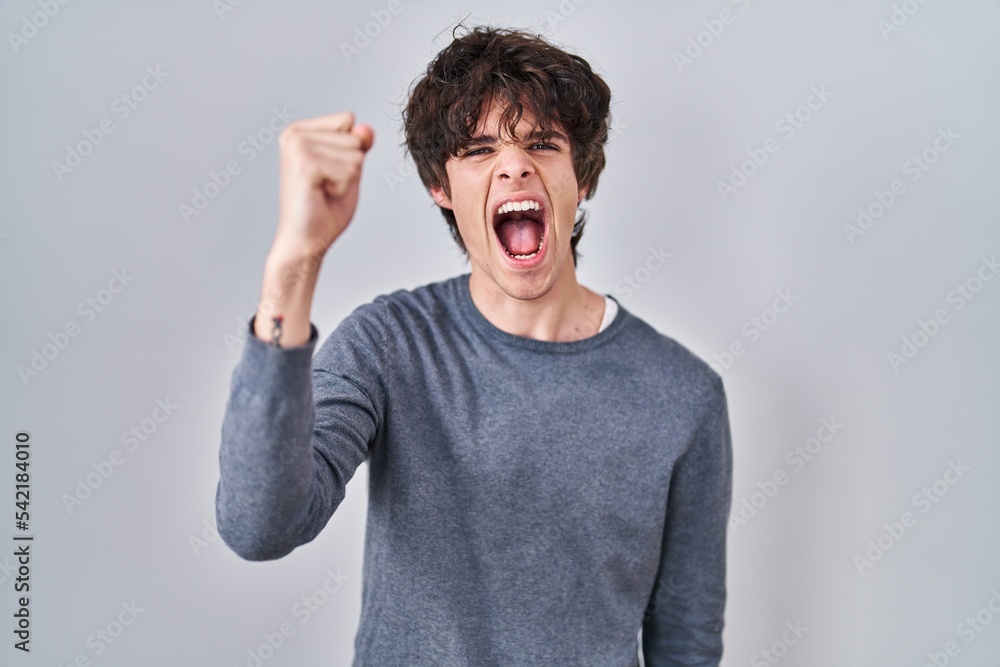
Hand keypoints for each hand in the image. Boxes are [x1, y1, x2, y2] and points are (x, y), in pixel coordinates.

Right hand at [271, 111, 374, 260]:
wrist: (306, 241)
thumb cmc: (324, 210)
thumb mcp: (349, 170)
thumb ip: (358, 145)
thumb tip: (367, 129)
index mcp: (300, 131)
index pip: (348, 120)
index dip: (350, 151)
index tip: (329, 173)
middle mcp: (295, 134)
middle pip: (354, 137)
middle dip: (350, 168)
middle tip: (326, 186)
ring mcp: (298, 147)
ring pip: (355, 154)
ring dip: (347, 179)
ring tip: (323, 191)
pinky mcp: (305, 163)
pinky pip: (350, 170)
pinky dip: (344, 188)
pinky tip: (322, 195)